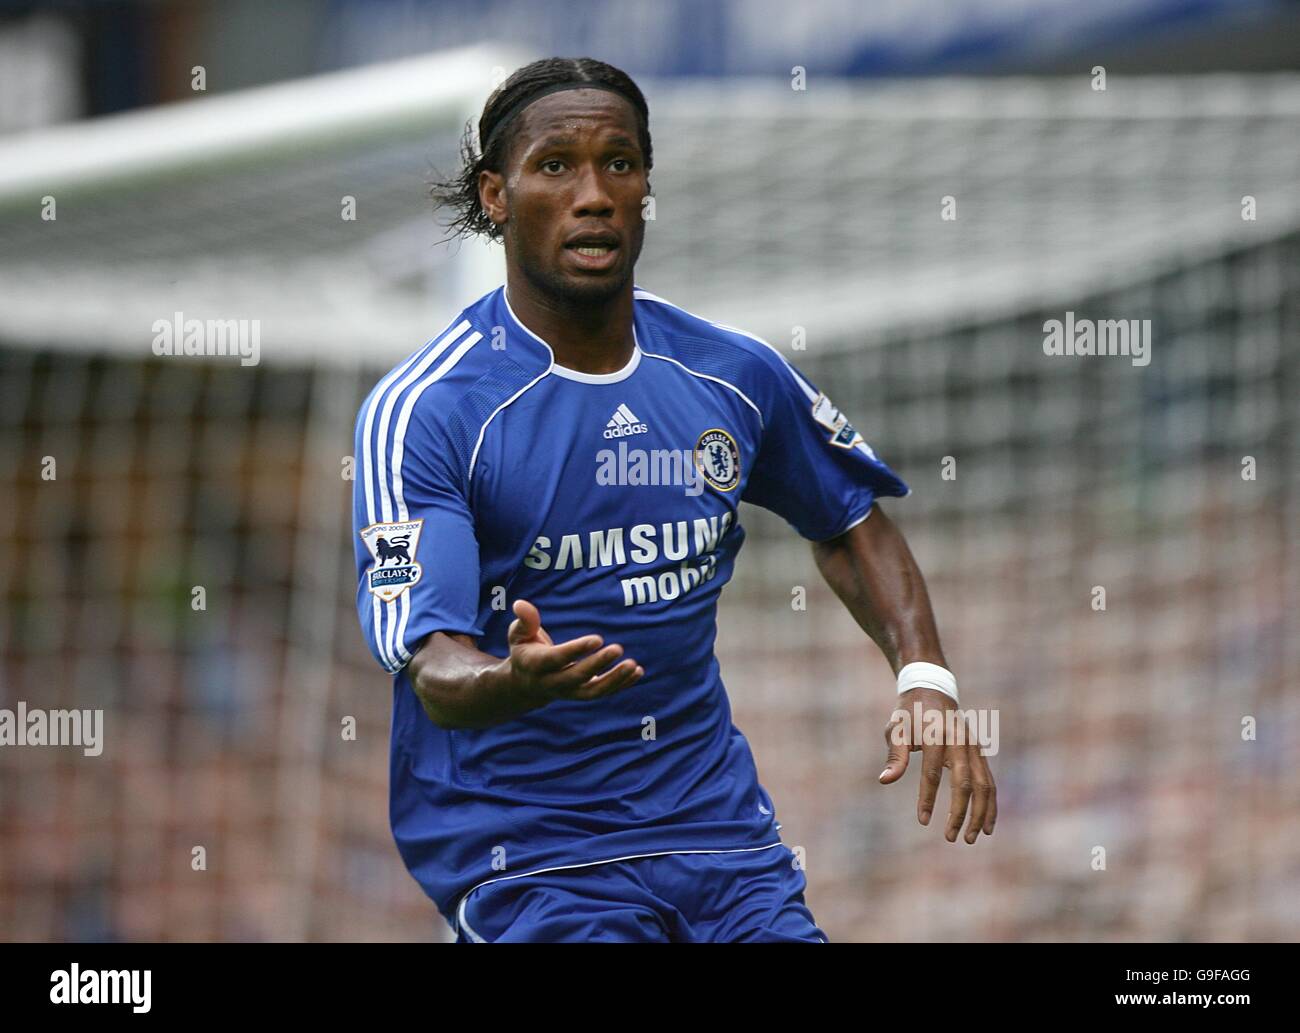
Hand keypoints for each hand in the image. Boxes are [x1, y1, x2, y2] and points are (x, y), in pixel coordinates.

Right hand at [506, 599, 643, 703]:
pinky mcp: (582, 694)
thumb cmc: (525, 650)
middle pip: (577, 677)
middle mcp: (552, 682)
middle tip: (618, 648)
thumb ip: (524, 620)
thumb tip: (520, 604)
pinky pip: (604, 693)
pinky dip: (622, 684)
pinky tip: (638, 671)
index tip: (598, 638)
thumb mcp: (518, 634)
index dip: (577, 650)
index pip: (557, 659)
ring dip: (615, 680)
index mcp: (536, 665)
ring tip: (633, 666)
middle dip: (598, 664)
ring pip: (593, 691)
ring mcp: (569, 692)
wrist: (526, 685)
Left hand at [879, 687, 996, 842]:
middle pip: (965, 782)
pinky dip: (991, 804)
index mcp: (936, 734)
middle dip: (960, 812)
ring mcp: (974, 747)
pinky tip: (986, 825)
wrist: (933, 690)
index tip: (923, 821)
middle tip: (951, 837)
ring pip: (985, 785)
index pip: (932, 773)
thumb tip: (885, 780)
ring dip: (980, 813)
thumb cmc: (909, 714)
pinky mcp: (980, 753)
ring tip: (970, 838)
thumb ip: (895, 755)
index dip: (927, 798)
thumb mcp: (896, 728)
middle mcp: (960, 741)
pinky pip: (990, 781)